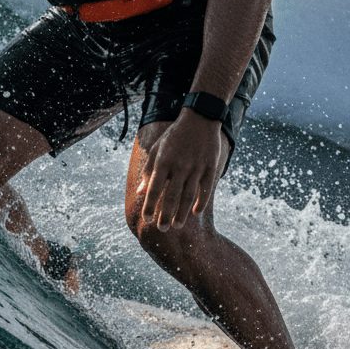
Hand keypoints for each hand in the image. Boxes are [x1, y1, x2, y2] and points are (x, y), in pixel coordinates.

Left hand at [137, 111, 227, 230]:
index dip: (149, 205)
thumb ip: (149, 171)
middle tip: (161, 229)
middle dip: (165, 215)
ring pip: (188, 196)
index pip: (154, 188)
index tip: (146, 219)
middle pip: (171, 196)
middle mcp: (179, 166)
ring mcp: (196, 167)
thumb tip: (139, 191)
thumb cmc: (175, 136)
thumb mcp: (157, 149)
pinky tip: (195, 213)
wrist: (199, 119)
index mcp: (163, 161)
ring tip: (176, 226)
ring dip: (181, 213)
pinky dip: (200, 202)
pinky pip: (205, 189)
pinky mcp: (210, 167)